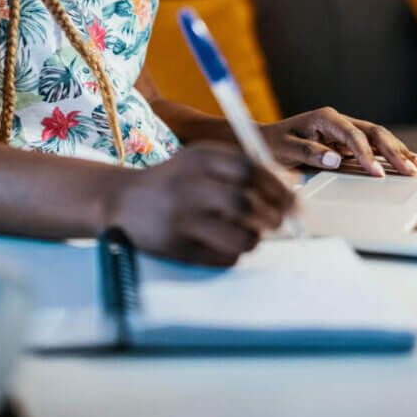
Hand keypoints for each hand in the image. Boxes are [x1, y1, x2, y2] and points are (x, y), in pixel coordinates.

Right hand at [106, 142, 295, 265]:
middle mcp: (189, 187)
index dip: (278, 187)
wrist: (122, 201)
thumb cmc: (175, 180)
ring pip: (240, 236)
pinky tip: (227, 244)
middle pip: (245, 203)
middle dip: (272, 215)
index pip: (249, 169)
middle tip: (278, 221)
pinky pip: (223, 258)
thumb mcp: (202, 161)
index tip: (293, 200)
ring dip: (256, 238)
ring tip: (251, 233)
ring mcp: (181, 220)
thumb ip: (243, 168)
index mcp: (198, 159)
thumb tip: (292, 184)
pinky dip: (235, 253)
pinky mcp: (177, 249)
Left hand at [260, 107, 416, 177]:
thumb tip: (336, 160)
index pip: (353, 134)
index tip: (376, 173)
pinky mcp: (350, 143)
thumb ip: (309, 153)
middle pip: (374, 133)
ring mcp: (347, 131)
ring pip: (380, 138)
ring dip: (400, 152)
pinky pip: (376, 147)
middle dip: (394, 152)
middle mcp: (340, 121)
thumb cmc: (273, 143)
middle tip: (409, 171)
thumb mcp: (285, 148)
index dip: (366, 154)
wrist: (266, 141)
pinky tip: (410, 162)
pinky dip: (393, 155)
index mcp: (326, 118)